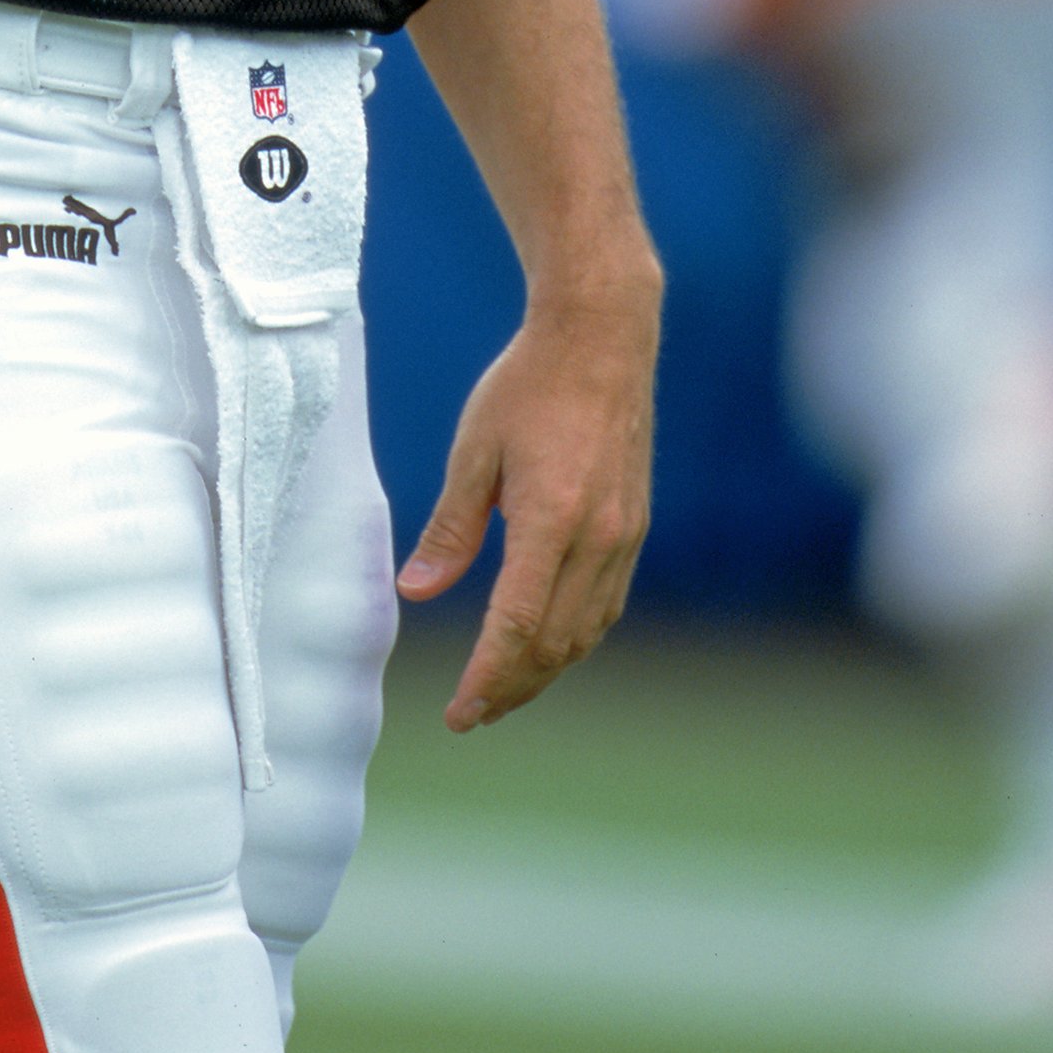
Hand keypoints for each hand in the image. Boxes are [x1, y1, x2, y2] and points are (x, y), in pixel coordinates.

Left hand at [395, 272, 657, 730]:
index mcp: (551, 520)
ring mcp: (625, 536)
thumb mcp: (474, 451)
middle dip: (510, 689)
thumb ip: (450, 529)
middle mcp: (598, 538)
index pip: (515, 627)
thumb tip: (416, 593)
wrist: (602, 338)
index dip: (484, 679)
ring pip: (586, 633)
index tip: (457, 712)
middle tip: (471, 713)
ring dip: (543, 670)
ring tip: (502, 688)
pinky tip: (545, 640)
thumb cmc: (528, 385)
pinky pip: (606, 605)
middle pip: (553, 645)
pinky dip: (573, 636)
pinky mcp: (635, 527)